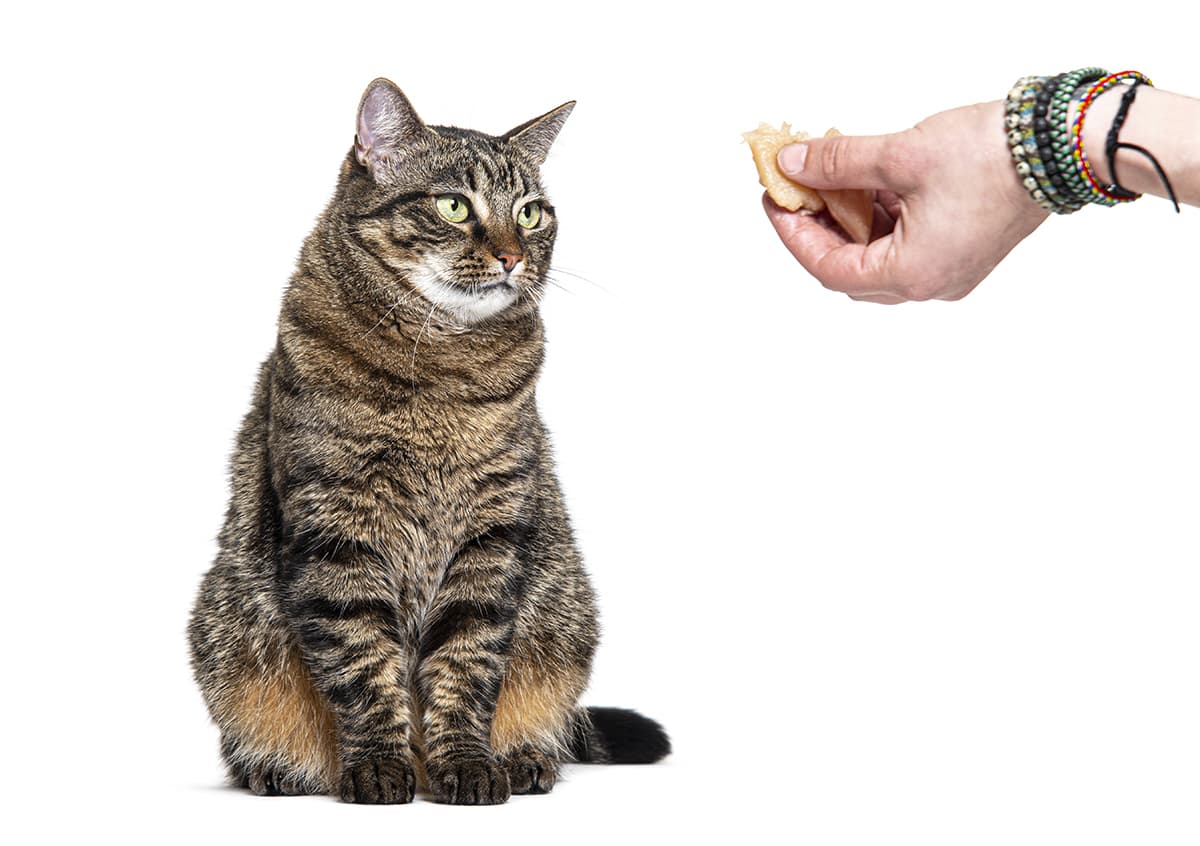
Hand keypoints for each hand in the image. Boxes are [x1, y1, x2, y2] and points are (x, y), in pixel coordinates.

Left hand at [763, 102, 1049, 302]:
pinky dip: (881, 219)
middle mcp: (930, 284)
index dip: (795, 235)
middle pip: (851, 269)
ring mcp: (949, 272)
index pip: (829, 269)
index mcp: (912, 273)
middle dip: (819, 229)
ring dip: (850, 222)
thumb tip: (793, 165)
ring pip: (878, 257)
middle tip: (797, 193)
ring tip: (831, 180)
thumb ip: (838, 163)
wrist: (1060, 145)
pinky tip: (868, 185)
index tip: (776, 201)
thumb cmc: (989, 156)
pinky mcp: (961, 252)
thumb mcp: (899, 154)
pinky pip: (905, 245)